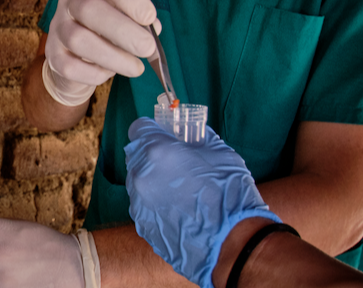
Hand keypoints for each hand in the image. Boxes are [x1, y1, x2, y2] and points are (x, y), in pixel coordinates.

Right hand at [44, 0, 159, 105]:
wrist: (76, 60)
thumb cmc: (107, 33)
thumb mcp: (126, 20)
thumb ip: (140, 22)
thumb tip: (153, 30)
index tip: (149, 17)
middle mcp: (70, 2)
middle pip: (90, 10)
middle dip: (123, 31)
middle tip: (147, 48)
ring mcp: (58, 28)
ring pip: (78, 39)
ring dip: (112, 56)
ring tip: (136, 68)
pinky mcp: (52, 55)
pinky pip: (70, 66)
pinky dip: (94, 73)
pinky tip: (109, 73)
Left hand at [124, 118, 280, 287]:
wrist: (232, 242)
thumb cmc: (230, 194)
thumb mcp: (220, 152)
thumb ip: (197, 137)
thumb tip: (189, 133)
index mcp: (156, 151)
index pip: (139, 128)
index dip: (154, 129)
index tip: (165, 135)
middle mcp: (140, 175)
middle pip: (137, 154)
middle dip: (153, 154)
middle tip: (177, 163)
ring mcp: (138, 202)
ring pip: (138, 180)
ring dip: (154, 179)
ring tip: (182, 190)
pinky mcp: (141, 224)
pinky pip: (143, 204)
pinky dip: (156, 203)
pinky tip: (179, 210)